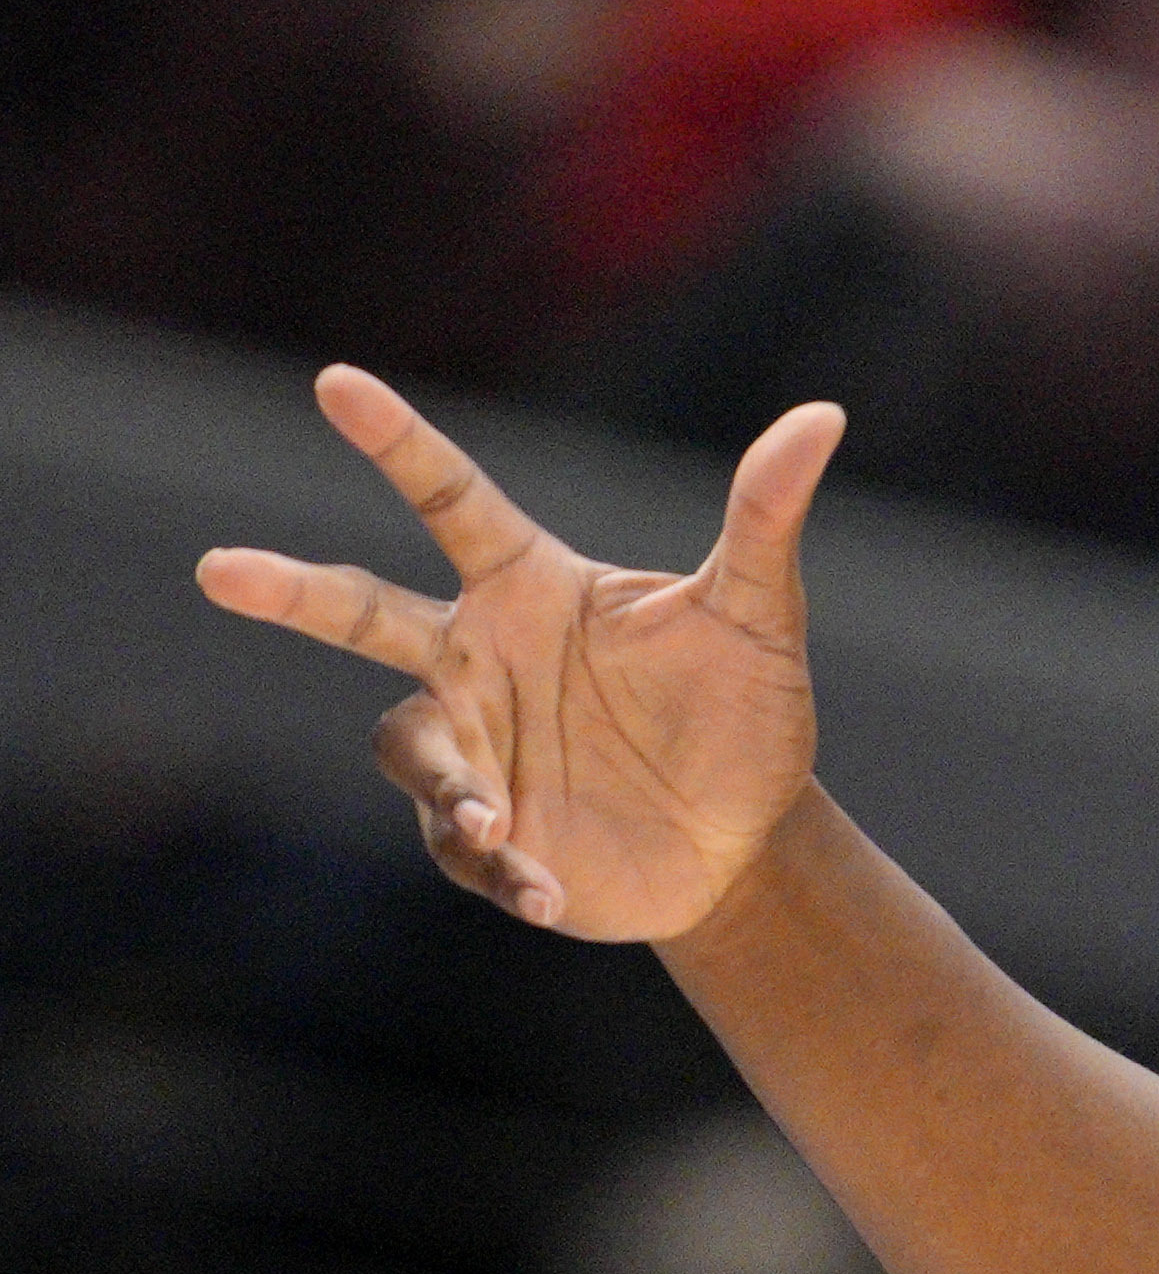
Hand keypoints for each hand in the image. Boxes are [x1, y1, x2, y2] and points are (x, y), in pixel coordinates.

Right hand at [195, 367, 845, 945]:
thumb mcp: (762, 621)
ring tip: (500, 821)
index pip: (454, 502)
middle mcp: (480, 660)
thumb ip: (766, 522)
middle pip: (363, 613)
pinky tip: (550, 891)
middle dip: (291, 591)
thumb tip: (824, 419)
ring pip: (407, 746)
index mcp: (531, 591)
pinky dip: (500, 867)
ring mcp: (475, 747)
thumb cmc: (745, 716)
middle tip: (219, 570)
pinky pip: (462, 846)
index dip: (399, 443)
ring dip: (449, 782)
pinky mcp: (484, 833)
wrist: (748, 844)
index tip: (339, 383)